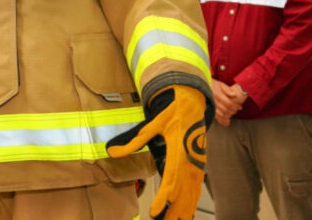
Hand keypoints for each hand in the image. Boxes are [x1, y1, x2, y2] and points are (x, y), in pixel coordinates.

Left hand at [106, 85, 207, 219]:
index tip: (155, 212)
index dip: (164, 199)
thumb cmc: (171, 113)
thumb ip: (133, 140)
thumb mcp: (151, 124)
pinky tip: (187, 215)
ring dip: (183, 212)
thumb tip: (111, 151)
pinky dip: (192, 204)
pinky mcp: (199, 167)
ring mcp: (197, 166)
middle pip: (182, 194)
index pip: (171, 181)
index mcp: (178, 152)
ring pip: (191, 195)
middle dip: (173, 213)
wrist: (192, 103)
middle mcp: (190, 163)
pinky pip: (196, 190)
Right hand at [212, 79, 245, 125]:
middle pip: (226, 110)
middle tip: (237, 109)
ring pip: (221, 115)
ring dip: (228, 116)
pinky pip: (216, 117)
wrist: (202, 86)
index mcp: (217, 94)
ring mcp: (211, 106)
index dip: (235, 106)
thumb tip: (235, 95)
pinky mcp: (209, 109)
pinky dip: (222, 121)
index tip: (239, 106)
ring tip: (232, 114)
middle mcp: (213, 101)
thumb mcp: (220, 84)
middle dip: (233, 111)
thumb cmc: (212, 84)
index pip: (228, 103)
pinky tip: (227, 123)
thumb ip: (228, 90)